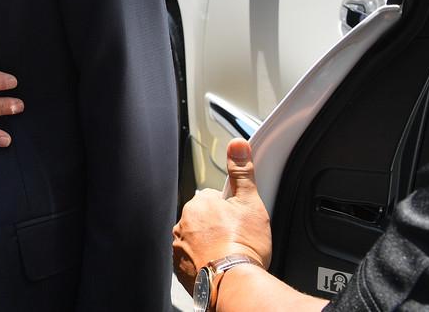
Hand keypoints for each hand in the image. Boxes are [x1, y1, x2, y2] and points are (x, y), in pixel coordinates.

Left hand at [173, 139, 272, 293]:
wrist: (233, 283)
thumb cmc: (242, 246)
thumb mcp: (249, 202)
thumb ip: (241, 172)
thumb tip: (237, 145)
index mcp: (198, 204)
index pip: (212, 199)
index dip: (229, 209)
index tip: (238, 220)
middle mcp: (183, 223)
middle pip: (203, 220)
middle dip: (218, 227)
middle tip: (237, 238)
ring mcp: (179, 247)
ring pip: (196, 240)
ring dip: (209, 245)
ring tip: (229, 255)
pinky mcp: (180, 269)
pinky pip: (191, 260)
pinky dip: (203, 262)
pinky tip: (219, 266)